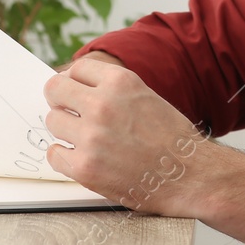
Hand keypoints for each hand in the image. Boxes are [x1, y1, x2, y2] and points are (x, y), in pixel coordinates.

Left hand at [42, 57, 214, 216]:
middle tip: (70, 112)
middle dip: (60, 100)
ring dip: (65, 130)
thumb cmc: (171, 137)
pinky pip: (55, 154)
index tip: (76, 93)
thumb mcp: (145, 95)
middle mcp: (102, 105)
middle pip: (54, 89)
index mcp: (120, 82)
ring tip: (85, 139)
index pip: (76, 69)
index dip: (75, 82)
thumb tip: (75, 86)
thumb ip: (111, 88)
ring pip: (53, 122)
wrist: (191, 175)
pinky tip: (83, 157)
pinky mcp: (86, 167)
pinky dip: (65, 157)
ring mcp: (92, 137)